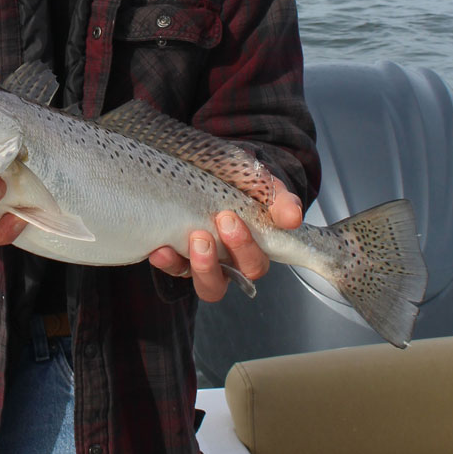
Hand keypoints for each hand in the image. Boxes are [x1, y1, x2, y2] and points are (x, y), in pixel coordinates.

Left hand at [148, 177, 302, 301]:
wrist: (207, 169)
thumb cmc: (237, 181)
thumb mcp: (259, 181)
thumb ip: (278, 198)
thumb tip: (292, 218)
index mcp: (252, 247)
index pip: (257, 263)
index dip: (248, 249)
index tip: (233, 219)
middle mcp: (228, 261)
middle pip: (234, 278)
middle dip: (231, 252)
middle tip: (222, 221)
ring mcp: (202, 262)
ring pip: (208, 284)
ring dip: (202, 266)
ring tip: (195, 238)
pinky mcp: (177, 257)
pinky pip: (173, 269)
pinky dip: (167, 262)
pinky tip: (160, 248)